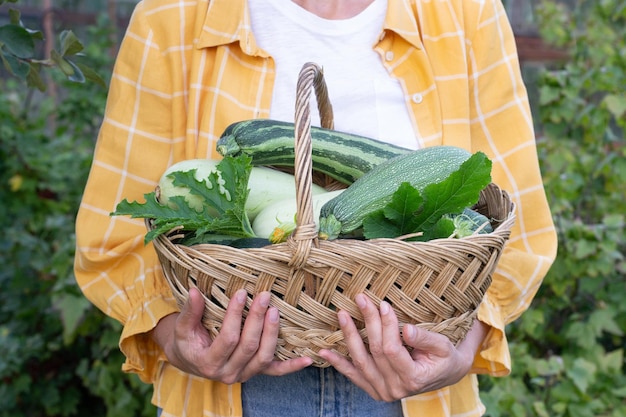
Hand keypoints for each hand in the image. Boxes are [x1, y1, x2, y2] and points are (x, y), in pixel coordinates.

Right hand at [152, 287, 312, 383]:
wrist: (192, 359)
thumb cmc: (188, 341)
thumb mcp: (183, 327)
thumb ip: (190, 311)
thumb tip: (194, 290)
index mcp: (209, 363)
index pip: (228, 338)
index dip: (235, 316)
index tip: (241, 293)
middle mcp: (228, 373)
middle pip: (249, 346)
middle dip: (257, 319)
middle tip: (264, 296)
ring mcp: (245, 374)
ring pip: (264, 357)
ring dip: (272, 333)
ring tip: (275, 311)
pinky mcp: (256, 372)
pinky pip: (277, 371)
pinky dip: (293, 366)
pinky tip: (308, 357)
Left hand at [318, 294, 488, 400]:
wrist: (447, 374)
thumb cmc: (446, 357)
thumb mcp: (444, 346)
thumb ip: (426, 339)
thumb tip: (408, 330)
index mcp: (413, 378)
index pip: (392, 348)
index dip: (387, 326)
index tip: (384, 304)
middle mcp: (395, 389)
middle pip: (375, 351)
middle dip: (368, 322)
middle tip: (361, 298)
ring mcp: (382, 391)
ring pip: (361, 361)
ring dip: (349, 337)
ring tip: (342, 315)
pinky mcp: (374, 389)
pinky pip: (354, 375)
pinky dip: (338, 363)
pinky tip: (324, 352)